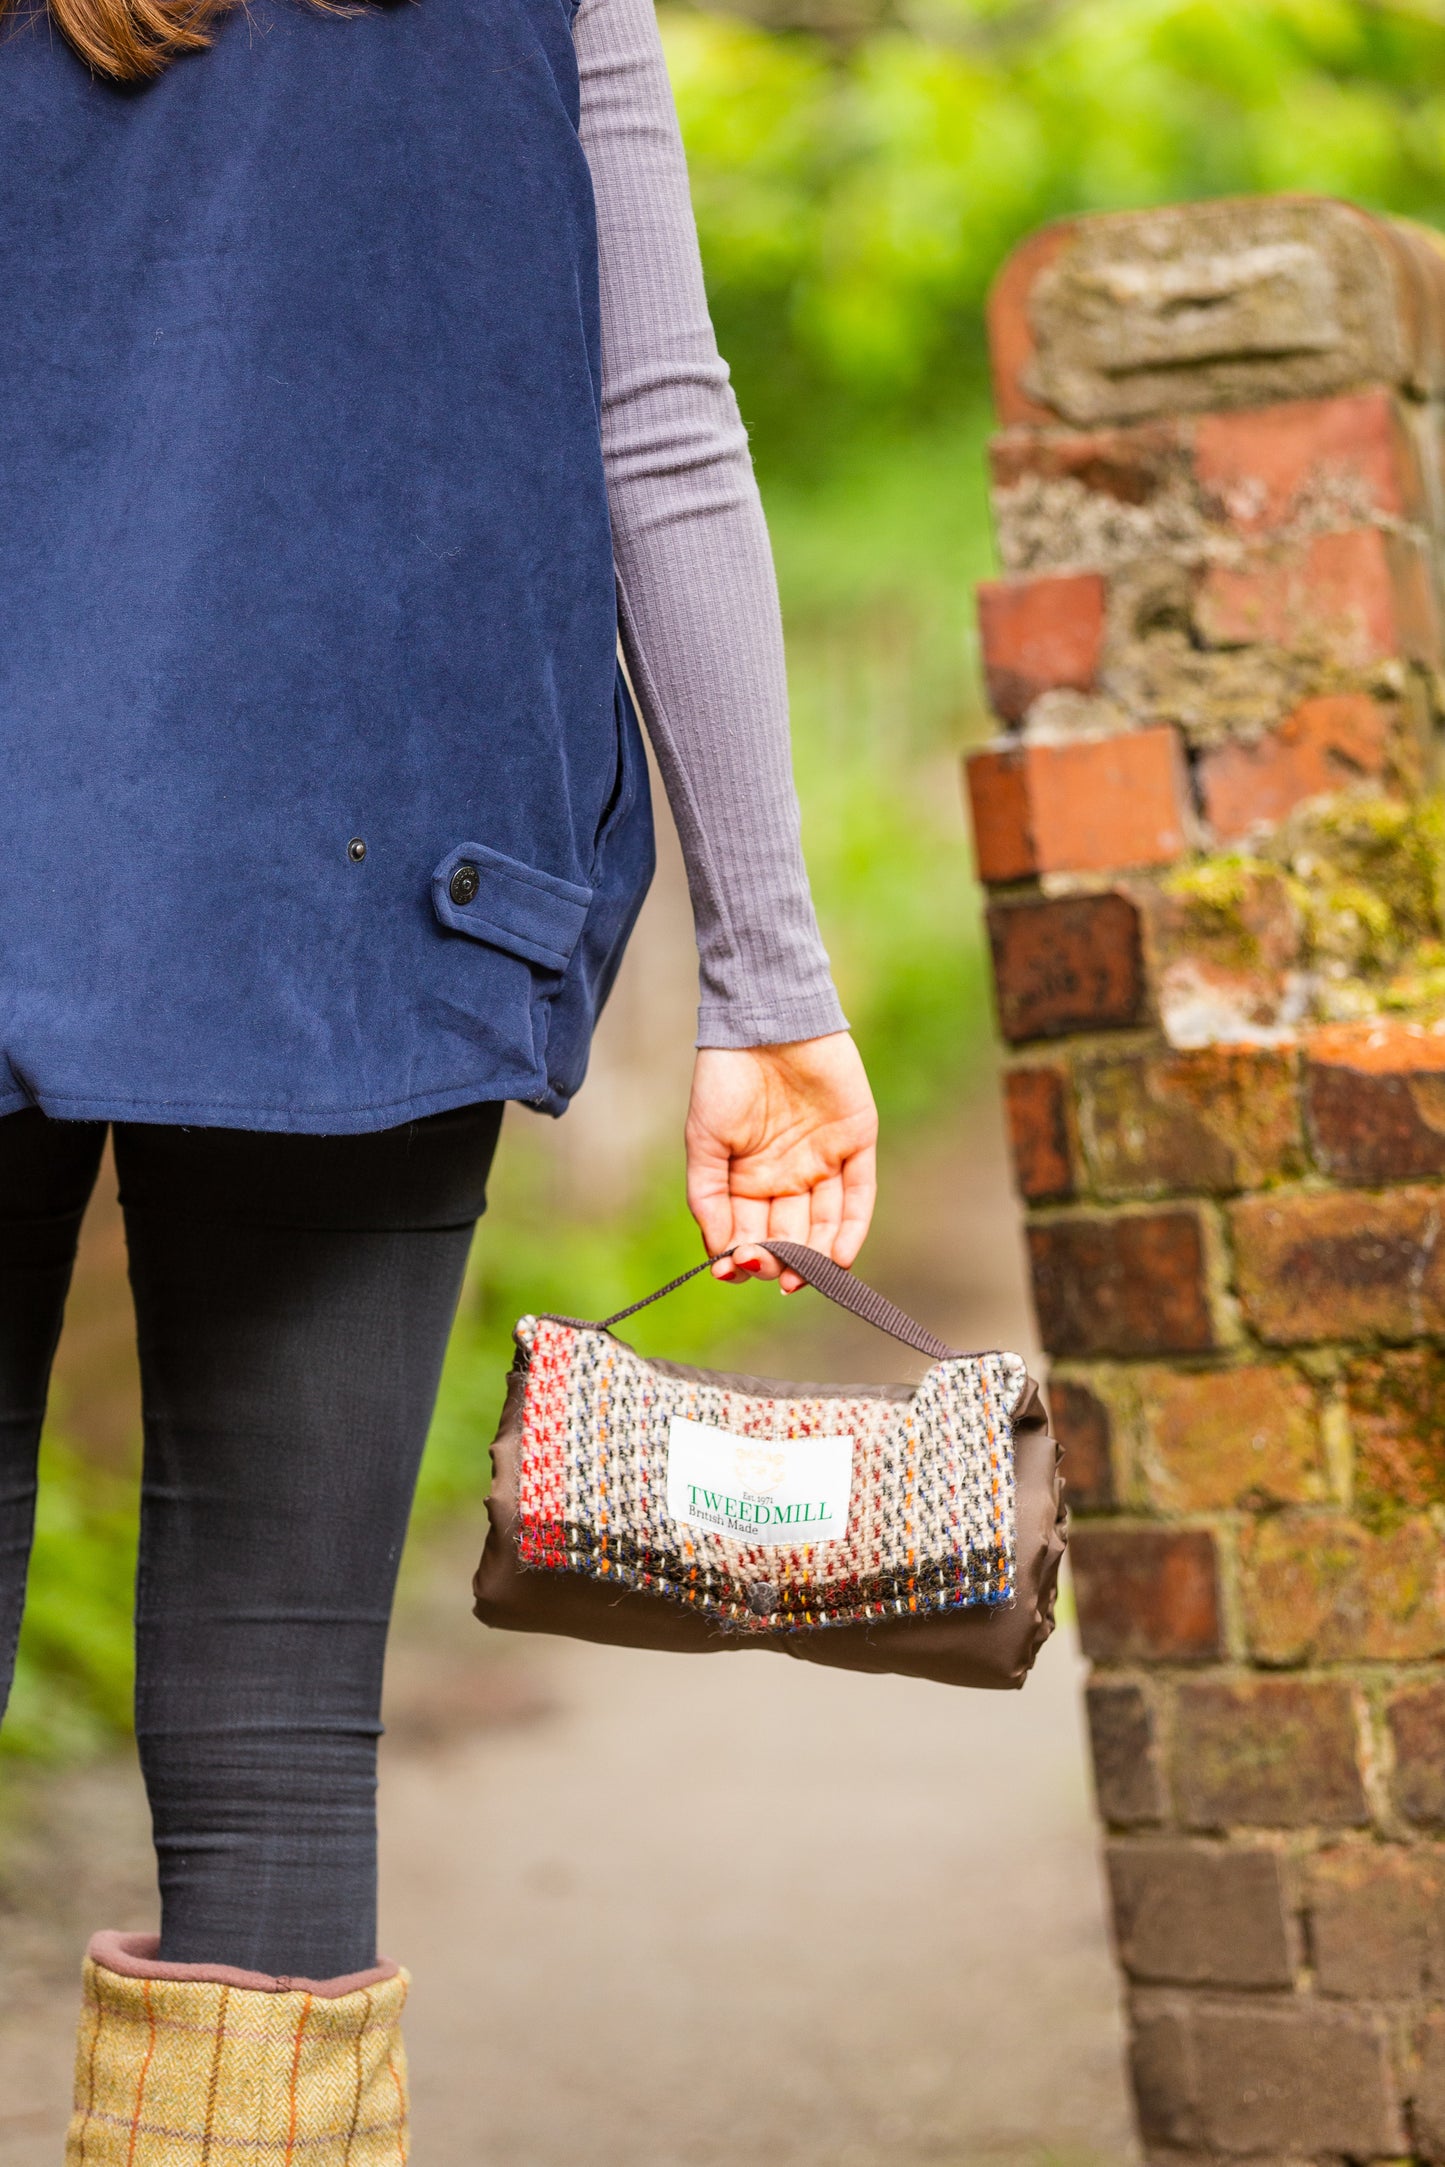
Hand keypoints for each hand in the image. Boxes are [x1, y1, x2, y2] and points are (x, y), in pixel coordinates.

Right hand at [684, 1033, 877, 1292]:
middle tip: (768, 1268)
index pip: (750, 1233)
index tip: (734, 1269)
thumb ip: (709, 1198)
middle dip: (778, 1259)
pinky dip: (850, 1228)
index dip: (744, 1256)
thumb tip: (719, 1255)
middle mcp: (788, 1177)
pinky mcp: (856, 1143)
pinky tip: (837, 1257)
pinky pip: (858, 1195)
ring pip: (824, 1223)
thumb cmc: (725, 1078)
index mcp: (749, 1179)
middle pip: (789, 1235)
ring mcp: (824, 1161)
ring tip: (801, 1277)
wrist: (763, 1022)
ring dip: (814, 1256)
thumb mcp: (703, 1142)